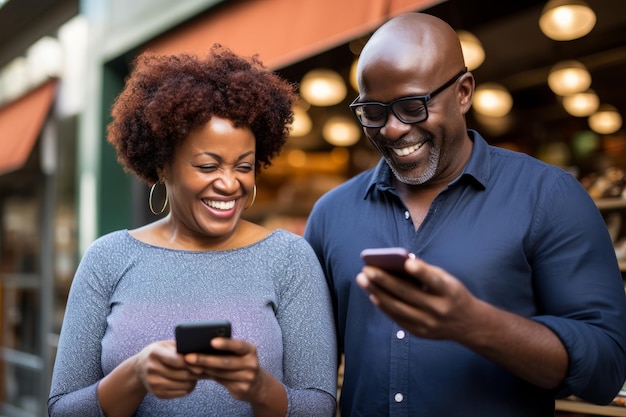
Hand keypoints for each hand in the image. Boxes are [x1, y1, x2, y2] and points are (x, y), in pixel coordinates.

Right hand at [134, 340, 198, 398]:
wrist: (139, 369)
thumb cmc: (157, 353)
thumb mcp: (165, 345)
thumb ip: (179, 346)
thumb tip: (198, 351)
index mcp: (155, 353)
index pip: (177, 360)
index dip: (191, 362)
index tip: (202, 362)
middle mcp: (152, 369)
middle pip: (182, 374)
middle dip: (196, 372)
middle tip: (204, 369)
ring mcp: (154, 383)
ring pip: (183, 385)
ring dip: (194, 381)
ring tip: (198, 374)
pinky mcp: (158, 394)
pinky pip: (180, 393)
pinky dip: (188, 388)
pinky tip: (190, 381)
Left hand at [182, 337, 268, 402]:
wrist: (257, 385)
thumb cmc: (241, 364)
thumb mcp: (239, 354)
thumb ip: (224, 349)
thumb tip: (200, 344)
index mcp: (250, 350)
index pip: (238, 345)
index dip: (226, 343)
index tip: (212, 341)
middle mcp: (251, 363)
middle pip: (225, 361)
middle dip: (205, 359)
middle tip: (188, 357)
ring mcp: (247, 378)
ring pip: (220, 373)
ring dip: (203, 369)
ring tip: (189, 365)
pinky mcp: (241, 389)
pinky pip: (220, 381)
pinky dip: (208, 376)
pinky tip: (197, 373)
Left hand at [356, 256, 479, 341]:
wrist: (468, 324)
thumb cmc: (452, 294)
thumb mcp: (448, 280)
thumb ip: (426, 272)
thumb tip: (397, 262)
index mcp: (450, 292)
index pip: (435, 281)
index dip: (421, 272)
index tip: (406, 262)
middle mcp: (439, 309)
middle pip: (407, 294)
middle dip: (384, 281)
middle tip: (366, 269)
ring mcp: (428, 324)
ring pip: (397, 307)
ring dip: (377, 292)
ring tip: (362, 279)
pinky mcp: (419, 333)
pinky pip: (397, 318)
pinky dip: (384, 305)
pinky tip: (373, 294)